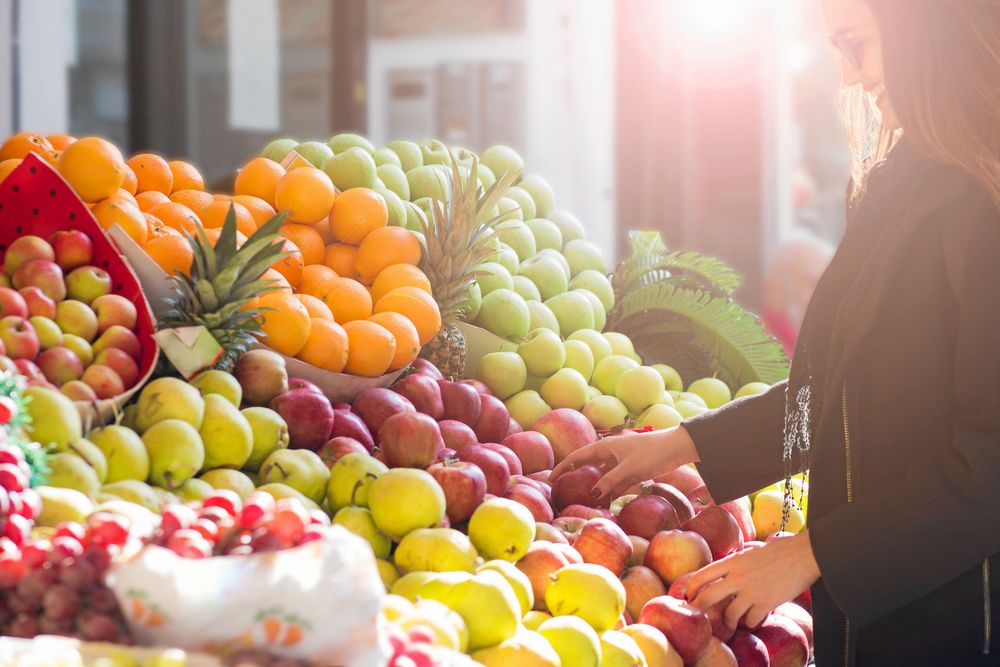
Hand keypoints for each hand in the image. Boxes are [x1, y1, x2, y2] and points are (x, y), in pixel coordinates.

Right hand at [549, 426, 698, 502]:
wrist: (676, 448)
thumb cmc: (652, 453)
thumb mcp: (629, 469)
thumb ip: (610, 481)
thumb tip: (594, 494)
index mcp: (605, 447)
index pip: (577, 457)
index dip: (563, 468)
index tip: (550, 480)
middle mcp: (609, 453)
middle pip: (587, 467)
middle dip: (576, 479)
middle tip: (563, 493)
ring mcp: (619, 463)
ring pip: (601, 477)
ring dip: (594, 489)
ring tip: (583, 503)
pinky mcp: (630, 471)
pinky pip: (614, 483)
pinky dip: (609, 492)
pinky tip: (605, 504)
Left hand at [687, 531, 820, 628]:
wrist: (804, 554)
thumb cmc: (781, 549)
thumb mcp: (752, 551)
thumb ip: (738, 562)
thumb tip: (728, 571)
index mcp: (733, 561)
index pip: (702, 575)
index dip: (691, 588)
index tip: (688, 595)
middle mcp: (738, 576)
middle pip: (708, 597)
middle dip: (699, 607)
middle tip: (699, 613)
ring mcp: (752, 591)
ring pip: (730, 614)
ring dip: (729, 621)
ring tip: (731, 622)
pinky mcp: (767, 603)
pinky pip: (751, 620)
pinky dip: (750, 622)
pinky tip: (752, 619)